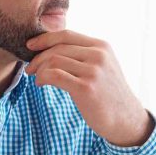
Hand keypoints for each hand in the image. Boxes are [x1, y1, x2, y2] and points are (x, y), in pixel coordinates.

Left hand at [25, 30, 153, 146]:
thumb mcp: (102, 67)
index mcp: (102, 46)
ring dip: (39, 70)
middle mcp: (98, 55)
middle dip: (38, 58)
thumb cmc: (108, 95)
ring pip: (53, 61)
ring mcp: (93, 71)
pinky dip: (42, 78)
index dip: (45, 38)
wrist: (125, 119)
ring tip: (37, 79)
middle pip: (57, 48)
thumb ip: (84, 55)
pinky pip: (54, 75)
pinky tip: (40, 84)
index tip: (30, 45)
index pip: (67, 35)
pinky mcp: (86, 87)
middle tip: (30, 69)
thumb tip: (51, 49)